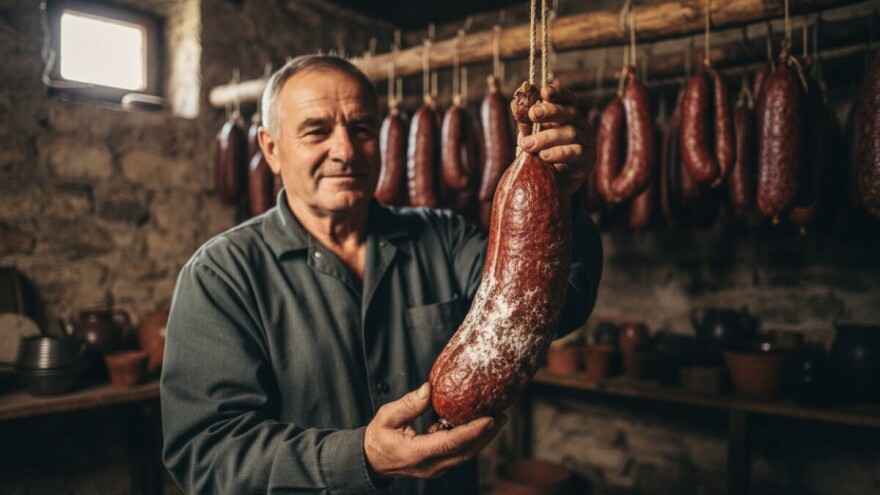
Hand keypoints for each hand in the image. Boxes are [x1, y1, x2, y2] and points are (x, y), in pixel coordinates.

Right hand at [364, 382, 505, 478]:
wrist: (371, 461)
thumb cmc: (378, 437)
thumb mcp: (386, 416)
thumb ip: (408, 404)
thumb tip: (429, 389)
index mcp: (417, 453)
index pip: (451, 443)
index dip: (473, 431)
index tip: (490, 419)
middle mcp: (430, 465)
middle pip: (466, 452)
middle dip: (487, 435)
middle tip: (502, 416)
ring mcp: (435, 468)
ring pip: (465, 454)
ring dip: (482, 438)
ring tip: (497, 419)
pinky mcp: (438, 464)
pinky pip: (459, 453)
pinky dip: (471, 440)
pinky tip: (477, 424)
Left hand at [512, 82, 595, 195]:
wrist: (552, 186)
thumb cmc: (542, 157)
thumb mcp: (531, 138)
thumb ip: (525, 124)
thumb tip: (514, 103)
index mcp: (568, 116)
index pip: (567, 99)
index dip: (557, 92)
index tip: (543, 90)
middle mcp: (580, 125)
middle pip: (569, 112)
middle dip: (550, 111)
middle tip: (531, 114)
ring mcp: (587, 141)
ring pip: (571, 132)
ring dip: (546, 137)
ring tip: (528, 145)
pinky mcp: (588, 158)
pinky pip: (576, 152)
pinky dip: (558, 153)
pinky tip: (544, 156)